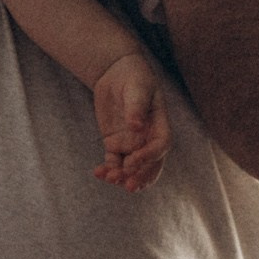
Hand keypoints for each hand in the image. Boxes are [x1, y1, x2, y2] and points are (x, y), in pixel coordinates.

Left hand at [92, 52, 169, 191]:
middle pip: (149, 164)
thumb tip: (136, 126)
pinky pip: (113, 162)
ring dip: (122, 177)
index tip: (131, 161)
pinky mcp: (115, 144)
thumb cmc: (134, 77)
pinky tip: (98, 172)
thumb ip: (136, 106)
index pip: (160, 146)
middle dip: (140, 176)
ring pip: (130, 168)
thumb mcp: (137, 87)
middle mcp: (147, 138)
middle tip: (128, 186)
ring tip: (109, 178)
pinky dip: (107, 170)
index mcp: (159, 125)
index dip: (148, 157)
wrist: (117, 72)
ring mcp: (131, 143)